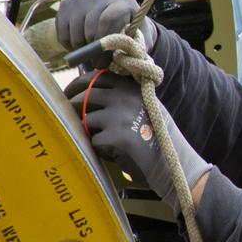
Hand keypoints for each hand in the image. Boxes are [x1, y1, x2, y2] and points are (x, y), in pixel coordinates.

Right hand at [55, 0, 157, 52]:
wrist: (117, 7)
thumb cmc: (132, 26)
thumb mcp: (141, 34)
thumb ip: (138, 46)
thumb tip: (128, 60)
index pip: (108, 20)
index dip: (104, 43)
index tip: (104, 62)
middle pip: (89, 28)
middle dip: (92, 51)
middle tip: (97, 64)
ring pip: (74, 32)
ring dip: (80, 50)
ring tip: (91, 56)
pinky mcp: (66, 2)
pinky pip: (61, 31)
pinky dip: (68, 44)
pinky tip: (80, 47)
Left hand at [64, 70, 207, 203]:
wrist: (175, 163)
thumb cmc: (157, 137)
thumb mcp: (144, 107)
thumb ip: (122, 96)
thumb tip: (85, 92)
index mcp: (132, 88)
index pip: (96, 77)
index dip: (78, 84)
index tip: (69, 93)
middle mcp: (125, 97)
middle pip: (83, 96)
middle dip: (71, 107)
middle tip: (66, 116)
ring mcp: (120, 116)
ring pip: (86, 120)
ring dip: (90, 132)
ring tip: (105, 141)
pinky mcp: (115, 136)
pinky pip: (93, 140)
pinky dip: (100, 149)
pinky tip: (115, 154)